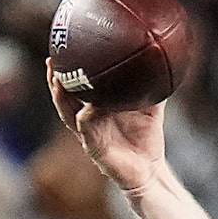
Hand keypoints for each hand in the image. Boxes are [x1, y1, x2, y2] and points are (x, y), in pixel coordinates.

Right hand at [47, 70, 165, 198]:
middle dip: (54, 79)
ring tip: (57, 80)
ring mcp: (88, 133)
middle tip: (52, 60)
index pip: (75, 85)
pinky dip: (86, 120)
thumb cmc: (146, 138)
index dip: (66, 69)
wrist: (151, 170)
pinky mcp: (95, 149)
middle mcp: (86, 118)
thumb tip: (165, 65)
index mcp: (95, 106)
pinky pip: (87, 132)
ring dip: (61, 97)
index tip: (62, 48)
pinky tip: (86, 110)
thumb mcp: (151, 109)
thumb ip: (154, 89)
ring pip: (68, 113)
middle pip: (63, 96)